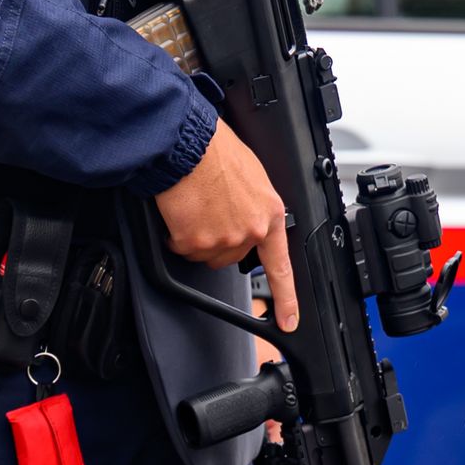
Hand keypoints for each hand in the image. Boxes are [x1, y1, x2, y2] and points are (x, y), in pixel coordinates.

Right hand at [153, 123, 297, 326]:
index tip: (289, 320)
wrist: (188, 144)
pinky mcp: (195, 242)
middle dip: (219, 239)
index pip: (281, 267)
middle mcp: (251, 231)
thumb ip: (256, 207)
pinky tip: (181, 210)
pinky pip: (181, 247)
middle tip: (210, 209)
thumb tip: (247, 218)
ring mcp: (223, 240)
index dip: (286, 299)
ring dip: (196, 236)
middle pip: (231, 255)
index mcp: (271, 215)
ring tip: (195, 205)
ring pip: (204, 254)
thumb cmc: (217, 151)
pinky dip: (176, 233)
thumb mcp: (253, 177)